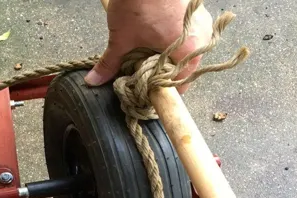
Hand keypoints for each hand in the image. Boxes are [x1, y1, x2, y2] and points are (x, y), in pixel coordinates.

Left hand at [85, 0, 212, 92]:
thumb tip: (94, 80)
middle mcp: (202, 41)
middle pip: (180, 69)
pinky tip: (156, 29)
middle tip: (140, 65)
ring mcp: (203, 24)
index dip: (158, 91)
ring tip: (147, 44)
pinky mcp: (198, 11)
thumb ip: (110, 63)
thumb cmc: (138, 2)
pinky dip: (172, 36)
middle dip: (160, 70)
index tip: (144, 89)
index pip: (177, 87)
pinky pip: (187, 33)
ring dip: (166, 52)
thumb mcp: (121, 38)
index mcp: (188, 54)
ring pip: (184, 50)